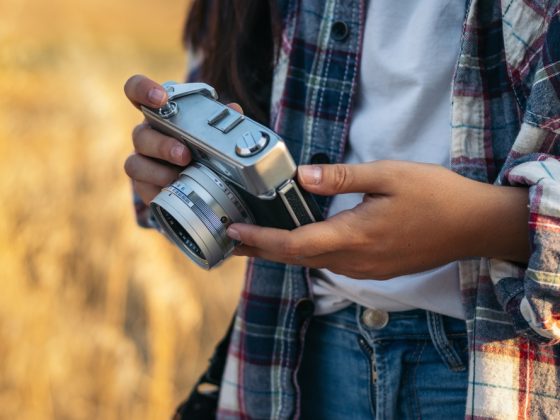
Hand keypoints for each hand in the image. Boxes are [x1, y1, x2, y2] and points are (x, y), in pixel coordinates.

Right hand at [123, 74, 241, 203]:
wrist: (201, 182)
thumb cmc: (203, 148)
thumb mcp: (214, 131)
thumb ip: (222, 118)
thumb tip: (234, 109)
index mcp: (159, 115)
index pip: (137, 91)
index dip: (143, 89)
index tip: (161, 97)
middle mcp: (147, 136)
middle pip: (140, 134)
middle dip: (162, 145)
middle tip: (184, 155)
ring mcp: (142, 161)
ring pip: (135, 163)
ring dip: (158, 171)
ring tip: (180, 177)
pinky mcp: (143, 185)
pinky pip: (142, 187)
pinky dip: (158, 190)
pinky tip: (173, 191)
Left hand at [227, 161, 529, 278]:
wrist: (474, 226)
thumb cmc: (436, 196)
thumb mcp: (388, 175)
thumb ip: (341, 177)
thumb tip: (301, 177)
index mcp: (352, 236)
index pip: (293, 243)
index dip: (259, 238)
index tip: (232, 230)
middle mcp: (353, 260)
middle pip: (294, 258)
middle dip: (259, 249)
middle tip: (228, 239)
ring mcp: (364, 269)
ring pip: (310, 263)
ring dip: (280, 251)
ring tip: (253, 238)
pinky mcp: (373, 269)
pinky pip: (329, 263)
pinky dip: (304, 253)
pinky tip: (297, 240)